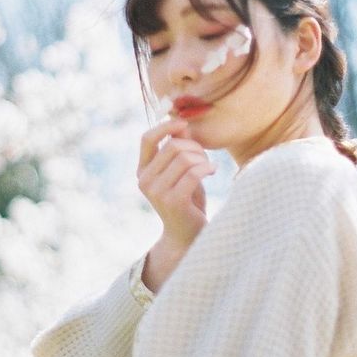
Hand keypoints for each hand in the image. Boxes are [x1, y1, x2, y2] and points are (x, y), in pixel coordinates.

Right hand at [137, 116, 216, 285]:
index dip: (165, 126)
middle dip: (194, 147)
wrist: (187, 234)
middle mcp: (145, 181)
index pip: (147, 138)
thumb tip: (181, 122)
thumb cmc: (186, 199)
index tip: (184, 125)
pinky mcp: (173, 201)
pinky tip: (213, 171)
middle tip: (204, 157)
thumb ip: (178, 149)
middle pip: (173, 146)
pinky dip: (207, 168)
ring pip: (185, 158)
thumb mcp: (180, 171)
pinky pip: (194, 173)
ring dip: (202, 159)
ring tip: (208, 167)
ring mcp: (157, 192)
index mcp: (143, 171)